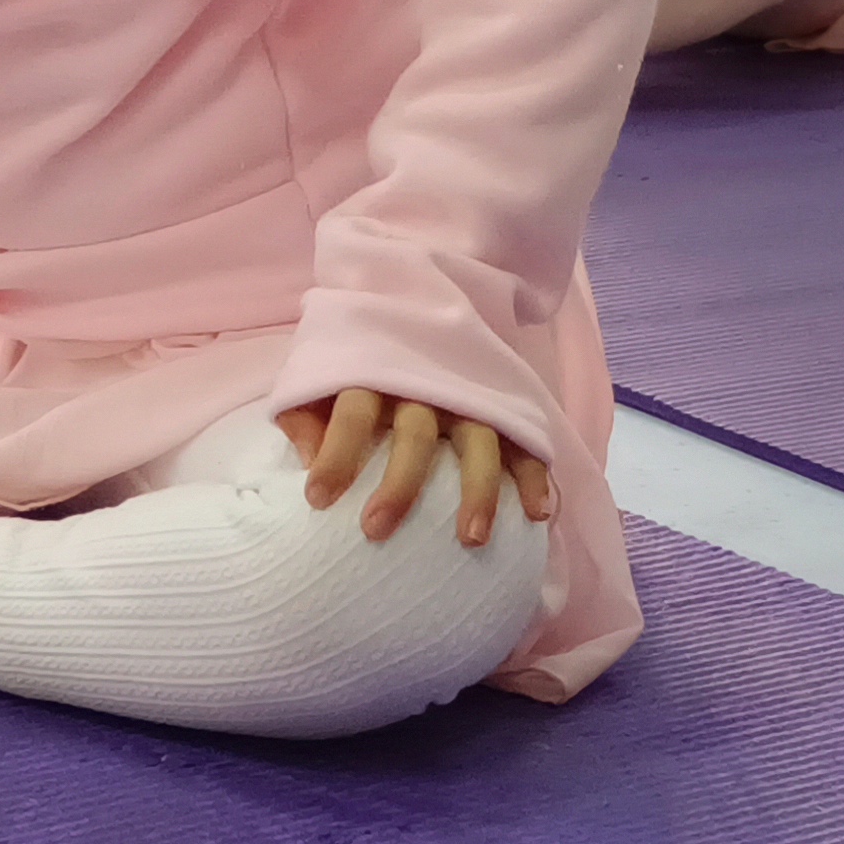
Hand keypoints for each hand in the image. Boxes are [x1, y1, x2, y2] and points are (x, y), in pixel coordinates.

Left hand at [275, 388, 557, 548]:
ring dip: (478, 489)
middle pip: (416, 433)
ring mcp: (469, 395)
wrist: (412, 304)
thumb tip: (306, 459)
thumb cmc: (357, 361)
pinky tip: (537, 513)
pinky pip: (524, 440)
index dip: (337, 454)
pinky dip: (534, 475)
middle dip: (399, 484)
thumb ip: (306, 414)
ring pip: (479, 440)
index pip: (354, 414)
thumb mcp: (318, 373)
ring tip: (472, 539)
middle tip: (376, 531)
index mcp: (374, 374)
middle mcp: (425, 384)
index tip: (317, 499)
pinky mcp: (502, 404)